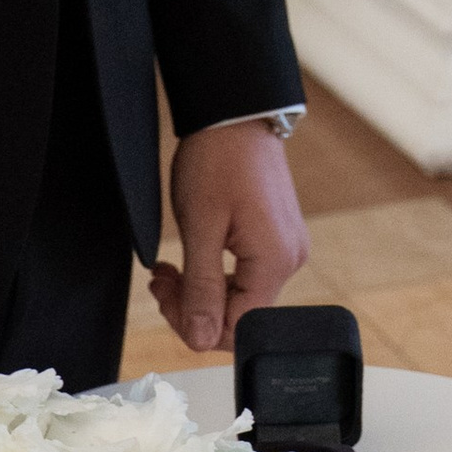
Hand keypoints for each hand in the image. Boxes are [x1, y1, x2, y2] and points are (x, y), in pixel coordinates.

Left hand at [147, 117, 308, 352]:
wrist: (235, 112)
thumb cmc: (218, 159)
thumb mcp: (200, 227)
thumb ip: (201, 289)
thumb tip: (199, 339)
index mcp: (275, 261)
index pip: (238, 329)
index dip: (195, 325)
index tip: (165, 296)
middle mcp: (290, 259)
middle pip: (239, 315)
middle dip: (193, 306)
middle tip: (161, 280)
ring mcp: (286, 247)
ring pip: (240, 296)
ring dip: (201, 289)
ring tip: (169, 268)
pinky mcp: (277, 236)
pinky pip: (246, 273)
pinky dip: (216, 273)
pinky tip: (193, 256)